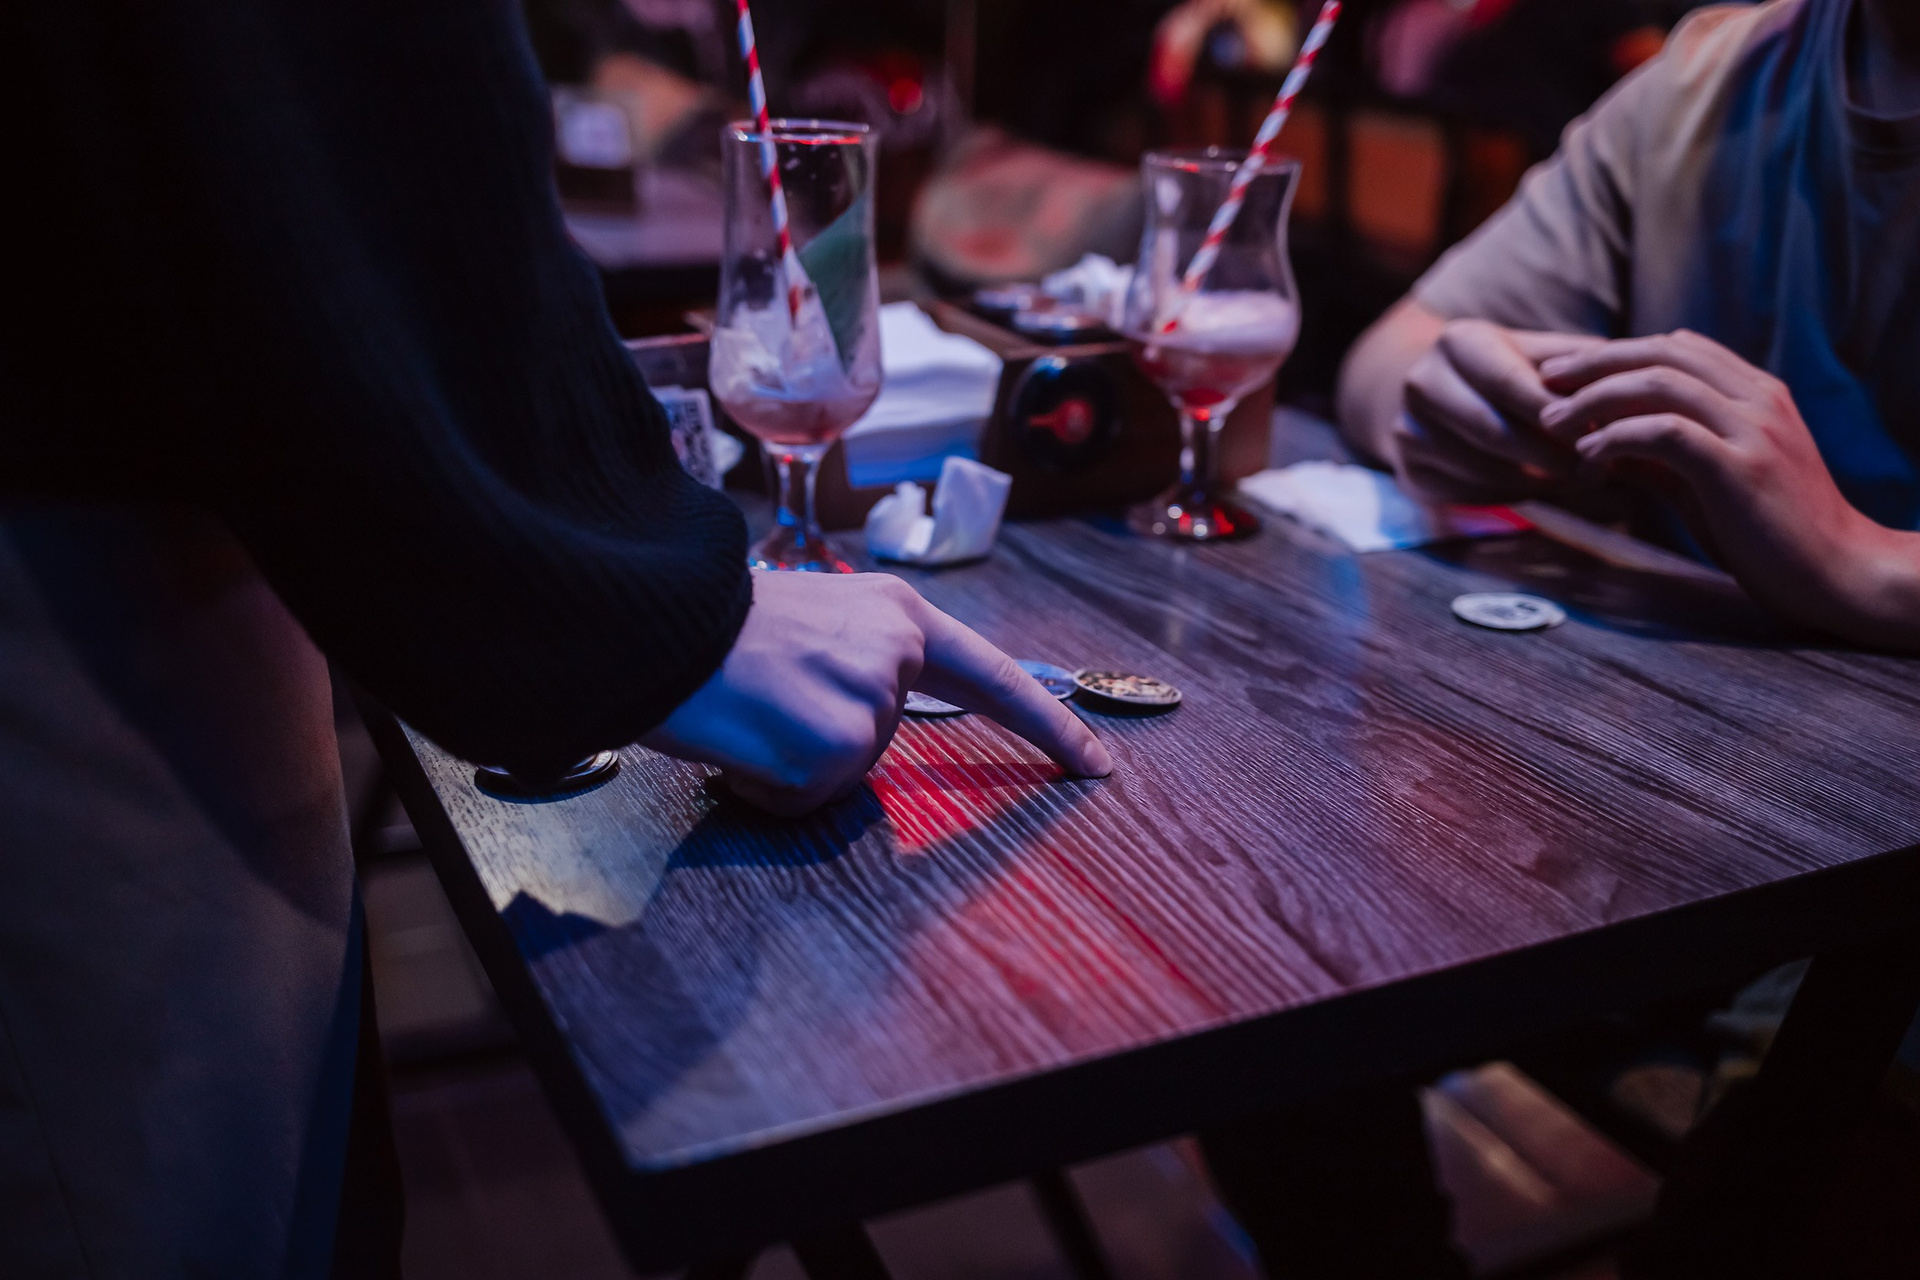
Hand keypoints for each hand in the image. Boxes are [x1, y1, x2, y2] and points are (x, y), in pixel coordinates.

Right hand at [642, 569, 1113, 814]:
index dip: (1050, 726)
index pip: (994, 678)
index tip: (1098, 765)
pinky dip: (767, 788)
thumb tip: (858, 730)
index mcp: (896, 614)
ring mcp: (869, 703)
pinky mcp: (835, 751)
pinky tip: (738, 740)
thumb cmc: (715, 629)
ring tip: (744, 710)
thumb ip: (862, 665)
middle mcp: (895, 653)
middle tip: (763, 699)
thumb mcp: (813, 623)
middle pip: (883, 741)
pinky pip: (805, 800)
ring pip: (842, 773)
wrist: (649, 621)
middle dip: (823, 742)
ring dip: (791, 763)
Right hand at [1392, 320, 1602, 502]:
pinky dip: (1510, 496)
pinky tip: (1537, 488)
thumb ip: (1582, 369)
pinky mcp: (1409, 470)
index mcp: (1459, 342)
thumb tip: (1632, 396)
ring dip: (1536, 482)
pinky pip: (1468, 493)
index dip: (1559, 414)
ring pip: (1482, 468)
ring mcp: (1408, 429)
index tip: (1600, 435)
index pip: (1512, 383)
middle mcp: (1422, 382)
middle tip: (1595, 472)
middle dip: (1551, 457)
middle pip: (1494, 431)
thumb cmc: (1508, 371)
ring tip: (1574, 482)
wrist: (1437, 392)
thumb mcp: (1539, 354)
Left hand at [1538, 329, 1919, 645]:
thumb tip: (1600, 445)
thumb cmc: (1771, 533)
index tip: (1566, 374)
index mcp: (1756, 394)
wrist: (1838, 573)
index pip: (1677, 347)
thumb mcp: (1712, 482)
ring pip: (1659, 383)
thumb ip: (1663, 457)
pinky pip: (1667, 432)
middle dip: (1593, 362)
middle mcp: (1757, 399)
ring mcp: (1752, 429)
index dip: (1615, 354)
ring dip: (1595, 398)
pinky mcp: (1741, 467)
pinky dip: (1617, 437)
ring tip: (1550, 422)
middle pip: (1661, 352)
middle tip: (1542, 381)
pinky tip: (1587, 457)